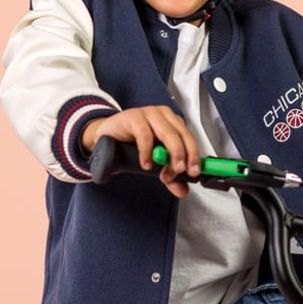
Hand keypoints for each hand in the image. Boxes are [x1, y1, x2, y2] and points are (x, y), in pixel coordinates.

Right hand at [81, 105, 199, 196]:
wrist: (107, 136)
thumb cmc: (133, 144)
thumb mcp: (155, 162)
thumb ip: (170, 175)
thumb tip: (183, 190)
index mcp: (174, 124)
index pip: (189, 139)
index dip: (193, 155)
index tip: (195, 171)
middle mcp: (164, 116)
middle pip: (180, 134)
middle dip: (183, 154)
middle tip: (181, 170)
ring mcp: (149, 114)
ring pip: (166, 132)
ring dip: (169, 153)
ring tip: (166, 171)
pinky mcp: (133, 116)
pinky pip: (144, 134)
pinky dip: (147, 151)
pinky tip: (146, 164)